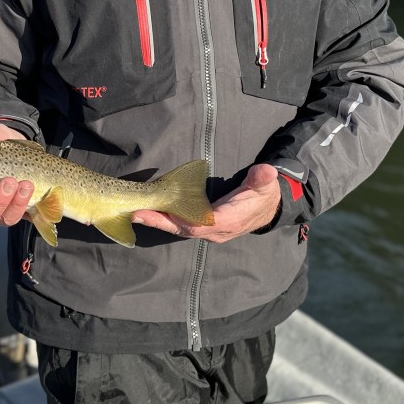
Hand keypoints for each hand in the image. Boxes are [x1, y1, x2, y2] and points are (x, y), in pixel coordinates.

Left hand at [132, 163, 280, 243]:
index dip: (180, 219)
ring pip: (180, 229)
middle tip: (136, 213)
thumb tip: (265, 171)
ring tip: (136, 213)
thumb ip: (262, 179)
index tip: (162, 212)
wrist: (267, 209)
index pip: (201, 223)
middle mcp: (216, 230)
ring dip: (159, 221)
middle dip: (160, 222)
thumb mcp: (265, 185)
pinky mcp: (204, 228)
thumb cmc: (264, 196)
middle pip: (184, 229)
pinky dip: (166, 220)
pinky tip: (150, 213)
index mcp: (229, 220)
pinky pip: (182, 226)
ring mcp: (209, 231)